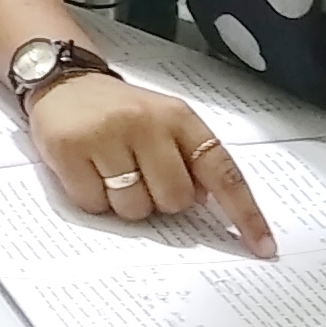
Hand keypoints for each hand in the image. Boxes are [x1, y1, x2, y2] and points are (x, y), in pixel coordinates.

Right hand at [25, 73, 275, 255]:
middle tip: (141, 176)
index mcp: (178, 118)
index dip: (244, 212)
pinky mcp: (68, 149)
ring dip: (123, 202)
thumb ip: (191, 158)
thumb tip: (210, 201)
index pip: (221, 170)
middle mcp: (145, 123)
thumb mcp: (164, 121)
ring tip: (110, 170)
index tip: (261, 246)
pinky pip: (93, 204)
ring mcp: (105, 136)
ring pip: (133, 208)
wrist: (64, 80)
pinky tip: (87, 170)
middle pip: (174, 200)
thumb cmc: (120, 110)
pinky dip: (92, 198)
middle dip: (160, 200)